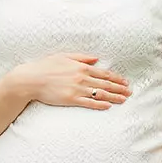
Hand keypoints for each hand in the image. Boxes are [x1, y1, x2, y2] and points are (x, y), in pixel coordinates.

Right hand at [5, 53, 130, 109]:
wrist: (31, 79)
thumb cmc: (45, 66)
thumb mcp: (64, 56)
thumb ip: (81, 57)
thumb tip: (96, 59)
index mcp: (81, 67)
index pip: (103, 73)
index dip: (116, 78)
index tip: (125, 82)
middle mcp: (82, 78)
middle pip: (105, 84)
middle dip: (119, 88)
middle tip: (130, 92)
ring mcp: (77, 89)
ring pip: (100, 94)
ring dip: (114, 97)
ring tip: (124, 100)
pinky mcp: (71, 99)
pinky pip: (89, 103)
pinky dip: (100, 105)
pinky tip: (108, 106)